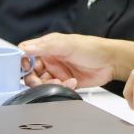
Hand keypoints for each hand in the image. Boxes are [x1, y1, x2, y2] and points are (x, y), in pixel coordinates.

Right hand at [19, 33, 133, 88]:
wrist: (111, 62)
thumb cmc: (91, 47)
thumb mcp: (67, 45)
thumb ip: (45, 47)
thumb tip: (25, 49)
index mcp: (47, 46)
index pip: (26, 54)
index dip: (22, 62)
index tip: (24, 69)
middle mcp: (50, 59)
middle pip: (31, 72)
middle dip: (34, 79)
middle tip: (41, 81)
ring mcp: (57, 71)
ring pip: (42, 83)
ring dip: (49, 85)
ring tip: (60, 82)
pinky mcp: (64, 82)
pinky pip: (55, 89)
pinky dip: (62, 88)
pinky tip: (72, 82)